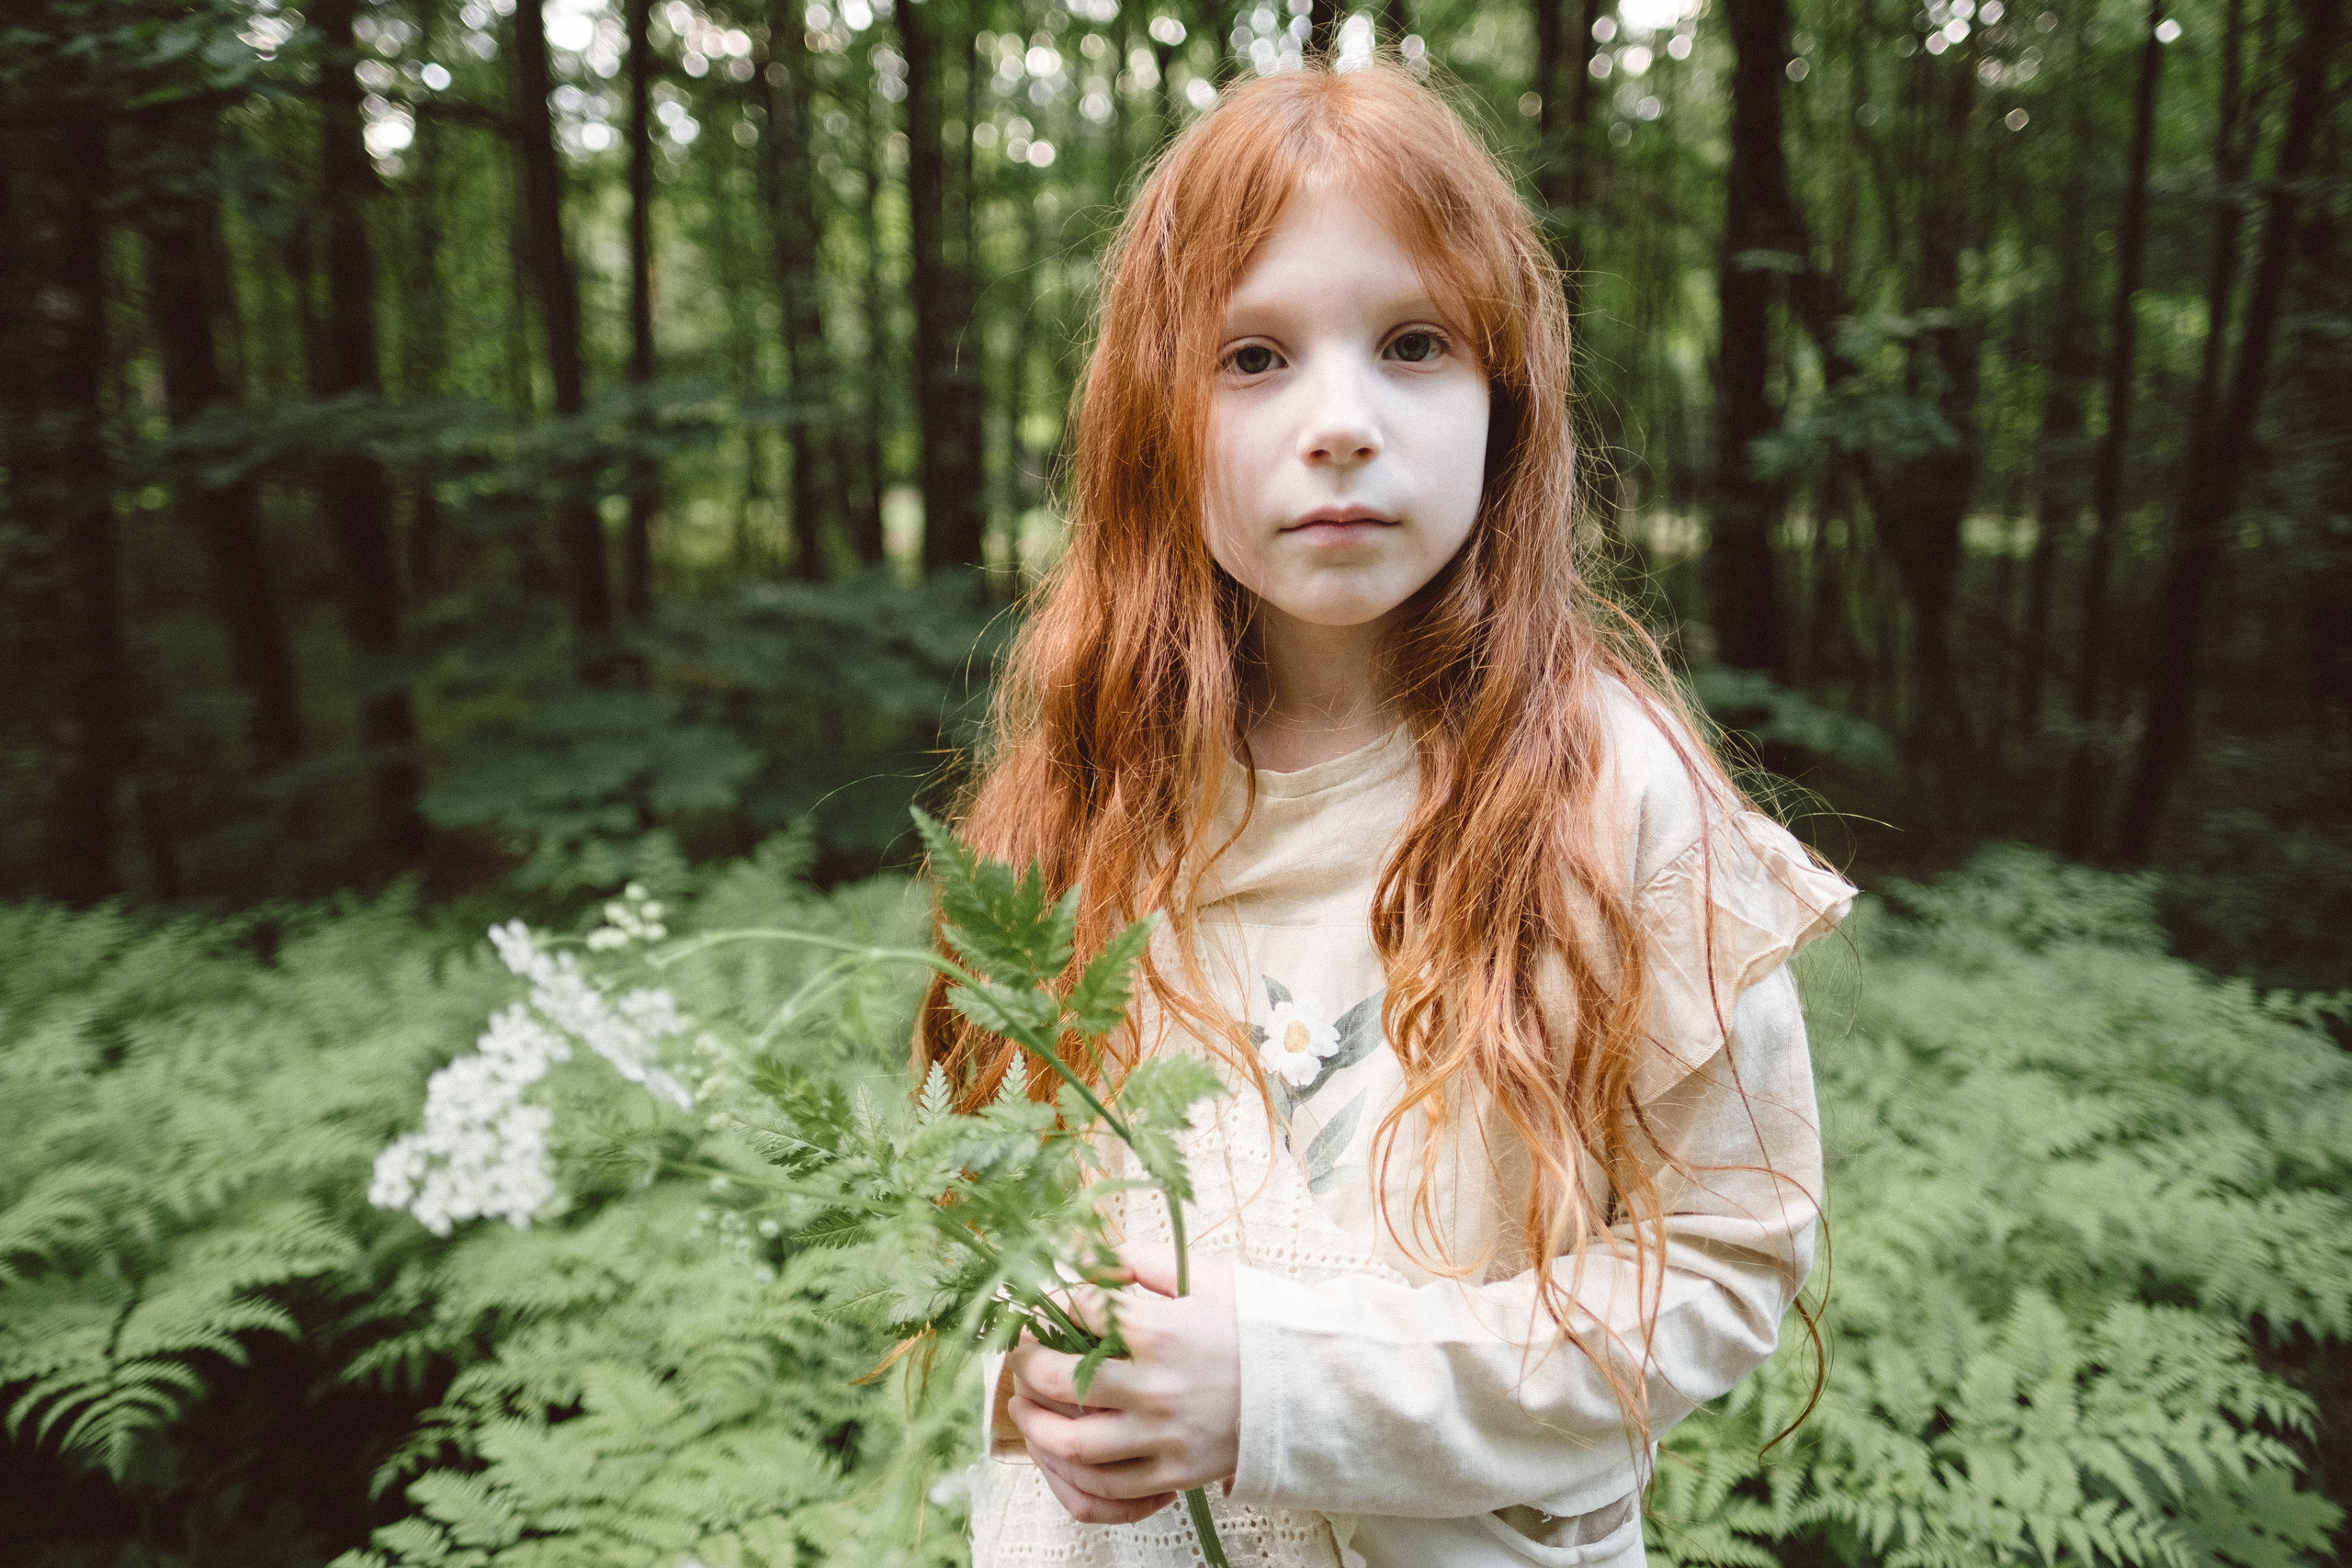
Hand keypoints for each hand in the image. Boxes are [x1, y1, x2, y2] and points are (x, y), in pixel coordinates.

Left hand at [1005, 1242, 1239, 1525]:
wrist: (1314, 1386)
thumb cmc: (1257, 1324)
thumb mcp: (1203, 1276)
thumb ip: (1138, 1256)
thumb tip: (1080, 1242)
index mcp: (1160, 1330)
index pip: (1080, 1310)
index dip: (1052, 1302)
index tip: (1045, 1301)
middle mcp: (1154, 1387)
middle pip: (1058, 1380)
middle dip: (1026, 1363)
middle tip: (1019, 1353)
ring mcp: (1163, 1436)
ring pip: (1072, 1442)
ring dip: (1035, 1424)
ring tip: (1023, 1405)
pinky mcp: (1175, 1472)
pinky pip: (1108, 1485)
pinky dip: (1074, 1471)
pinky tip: (1061, 1449)